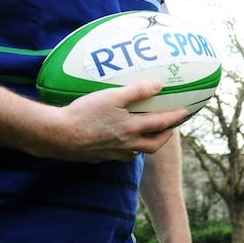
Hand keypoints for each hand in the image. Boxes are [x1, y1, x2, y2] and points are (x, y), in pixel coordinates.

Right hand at [32, 80, 188, 162]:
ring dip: (145, 145)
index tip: (185, 112)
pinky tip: (119, 143)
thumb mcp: (112, 96)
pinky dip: (125, 150)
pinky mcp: (99, 157)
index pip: (161, 124)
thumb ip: (136, 91)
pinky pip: (118, 156)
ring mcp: (112, 153)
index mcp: (131, 129)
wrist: (58, 135)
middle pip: (153, 145)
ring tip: (146, 136)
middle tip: (170, 129)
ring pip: (136, 153)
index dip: (175, 117)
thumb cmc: (85, 113)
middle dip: (165, 137)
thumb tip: (158, 85)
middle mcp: (126, 144)